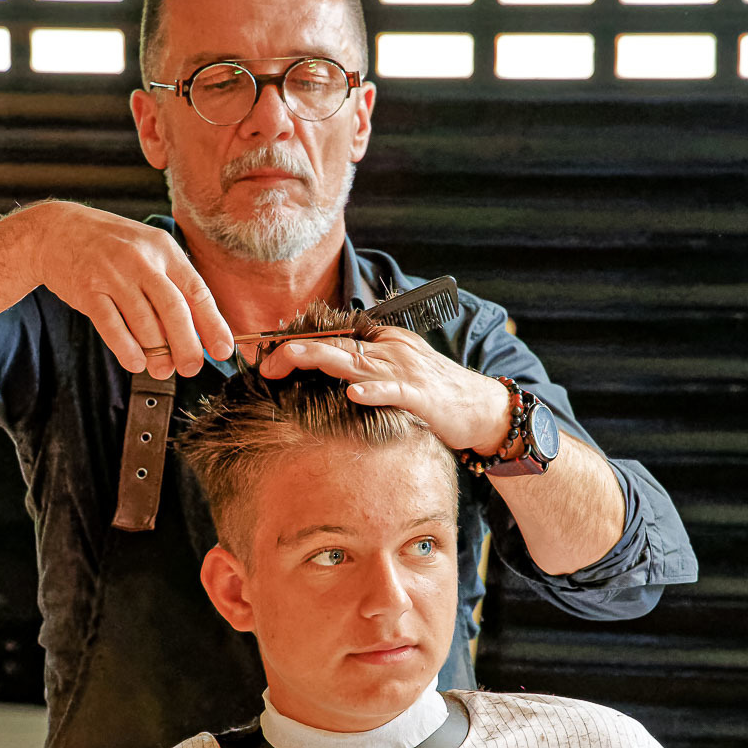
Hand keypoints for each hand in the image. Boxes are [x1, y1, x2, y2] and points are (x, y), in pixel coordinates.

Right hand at [31, 202, 233, 377]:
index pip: (197, 290)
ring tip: (162, 370)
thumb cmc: (112, 248)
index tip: (223, 350)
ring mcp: (113, 274)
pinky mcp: (87, 290)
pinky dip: (126, 349)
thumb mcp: (148, 252)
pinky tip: (136, 362)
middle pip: (173, 309)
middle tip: (191, 368)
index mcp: (164, 249)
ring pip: (143, 321)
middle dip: (187, 345)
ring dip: (157, 353)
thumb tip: (198, 332)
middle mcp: (141, 260)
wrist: (56, 230)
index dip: (213, 324)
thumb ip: (172, 285)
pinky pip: (111, 326)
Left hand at [258, 327, 510, 453]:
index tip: (266, 356)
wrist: (484, 408)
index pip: (332, 339)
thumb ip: (365, 370)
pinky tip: (351, 394)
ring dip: (319, 361)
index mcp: (383, 342)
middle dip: (296, 352)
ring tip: (288, 360)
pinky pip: (393, 391)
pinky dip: (373, 391)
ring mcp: (406, 370)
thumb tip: (329, 374)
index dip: (298, 345)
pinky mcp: (422, 395)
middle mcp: (391, 349)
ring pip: (356, 361)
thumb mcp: (396, 374)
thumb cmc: (437, 395)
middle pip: (335, 345)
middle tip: (263, 363)